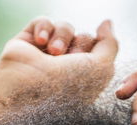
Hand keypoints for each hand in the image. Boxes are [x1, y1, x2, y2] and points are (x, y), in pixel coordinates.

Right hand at [0, 17, 117, 121]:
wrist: (26, 91)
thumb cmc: (67, 87)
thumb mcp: (102, 69)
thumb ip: (110, 44)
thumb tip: (106, 22)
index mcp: (84, 81)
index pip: (99, 52)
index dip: (97, 52)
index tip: (88, 65)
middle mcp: (66, 69)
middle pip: (84, 37)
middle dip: (80, 44)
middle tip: (68, 61)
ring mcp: (45, 57)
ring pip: (66, 28)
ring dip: (62, 36)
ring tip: (54, 52)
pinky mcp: (27, 45)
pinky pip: (43, 22)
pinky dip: (44, 28)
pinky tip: (39, 42)